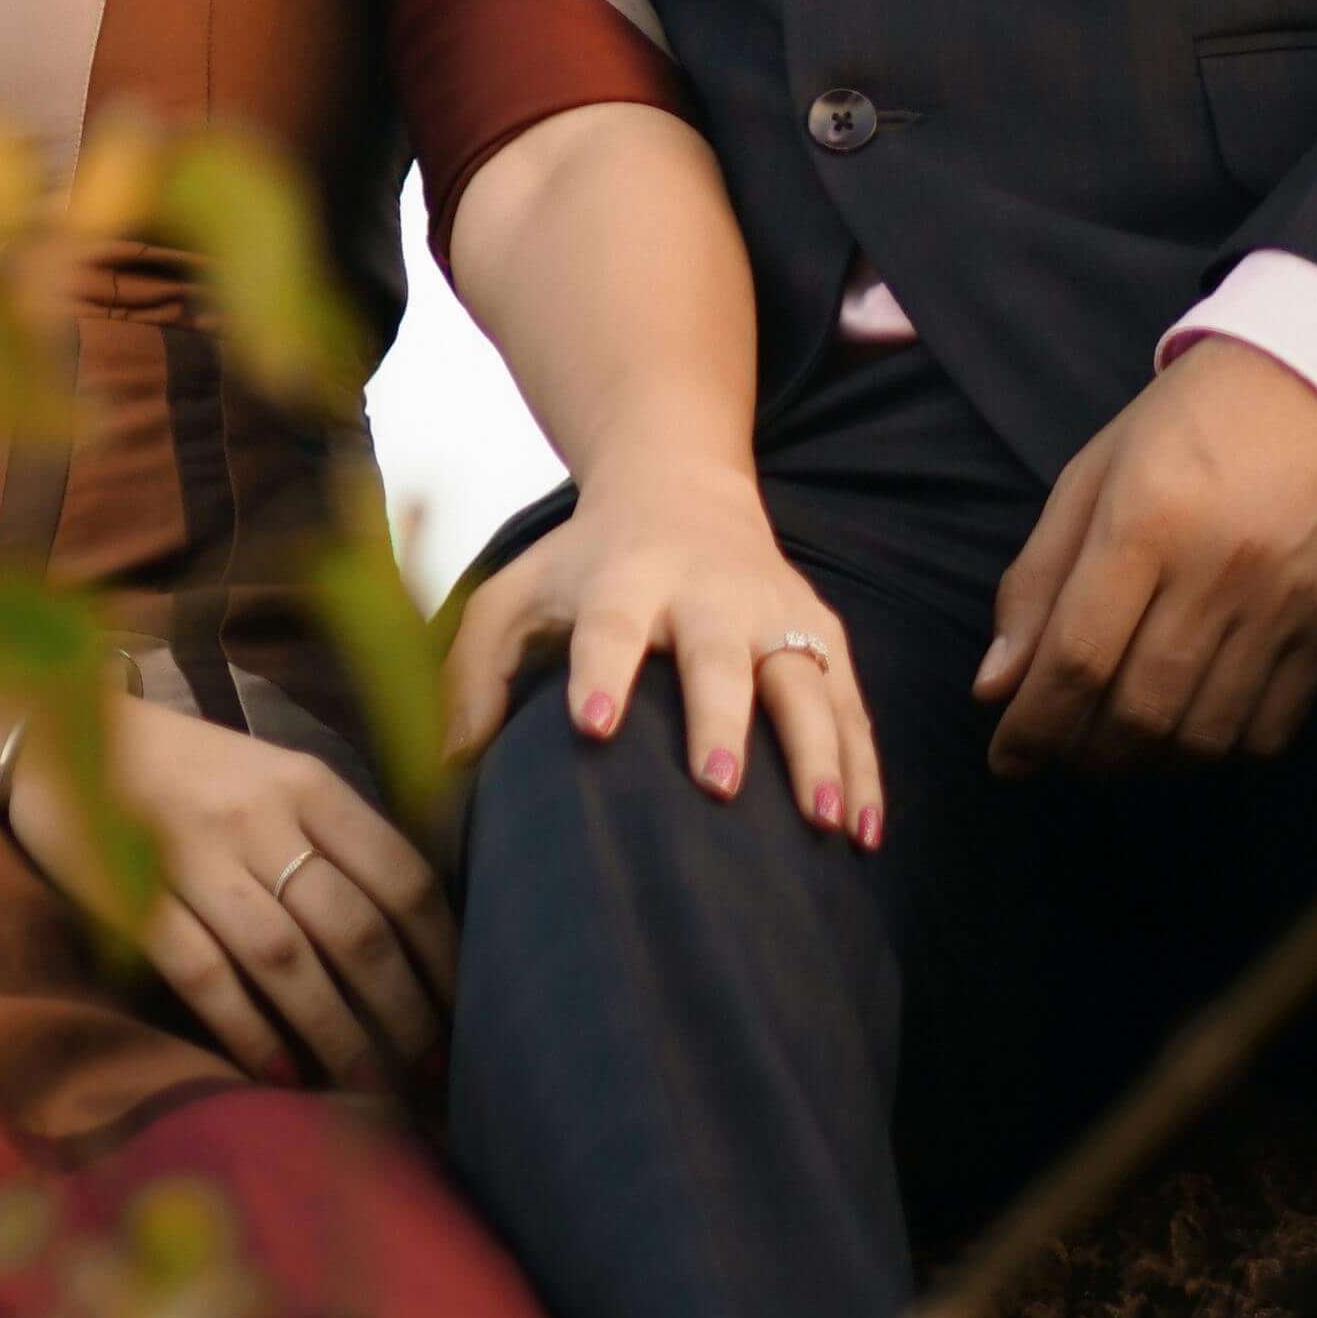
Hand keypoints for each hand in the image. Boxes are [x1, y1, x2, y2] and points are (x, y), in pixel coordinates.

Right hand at [1, 692, 454, 1096]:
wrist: (52, 727)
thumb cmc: (183, 766)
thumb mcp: (270, 774)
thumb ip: (334, 835)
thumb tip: (413, 932)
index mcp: (306, 783)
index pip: (401, 876)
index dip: (442, 955)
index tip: (466, 1012)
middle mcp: (259, 817)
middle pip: (354, 929)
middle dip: (403, 1013)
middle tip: (431, 1074)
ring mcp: (194, 856)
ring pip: (286, 961)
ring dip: (336, 1036)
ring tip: (371, 1091)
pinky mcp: (132, 893)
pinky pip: (203, 975)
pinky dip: (247, 1030)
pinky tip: (278, 1074)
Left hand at [443, 476, 886, 845]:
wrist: (679, 486)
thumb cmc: (583, 564)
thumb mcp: (514, 593)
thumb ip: (473, 671)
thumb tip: (450, 768)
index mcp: (625, 581)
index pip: (610, 625)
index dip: (603, 671)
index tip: (590, 725)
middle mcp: (708, 594)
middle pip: (718, 658)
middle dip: (721, 720)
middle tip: (717, 786)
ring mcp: (774, 613)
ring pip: (805, 684)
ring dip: (818, 753)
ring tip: (824, 824)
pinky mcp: (822, 633)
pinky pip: (851, 706)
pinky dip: (863, 767)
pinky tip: (865, 831)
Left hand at [977, 338, 1316, 771]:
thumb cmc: (1185, 427)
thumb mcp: (1089, 479)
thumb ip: (1036, 583)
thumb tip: (994, 687)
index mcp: (1144, 523)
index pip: (1077, 658)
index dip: (1033, 726)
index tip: (1005, 758)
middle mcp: (1218, 572)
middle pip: (1139, 710)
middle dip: (1082, 754)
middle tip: (1055, 756)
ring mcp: (1284, 607)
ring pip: (1204, 734)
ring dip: (1145, 763)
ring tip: (1111, 751)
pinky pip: (1270, 730)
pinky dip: (1217, 753)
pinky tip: (1184, 733)